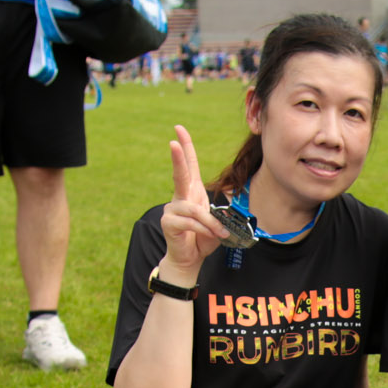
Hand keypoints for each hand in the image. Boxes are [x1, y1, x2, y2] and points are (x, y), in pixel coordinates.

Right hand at [159, 124, 229, 277]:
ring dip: (209, 223)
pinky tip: (208, 236)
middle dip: (178, 157)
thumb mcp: (215, 224)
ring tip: (219, 233)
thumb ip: (216, 218)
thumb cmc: (202, 238)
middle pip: (180, 174)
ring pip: (194, 209)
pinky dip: (203, 229)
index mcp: (192, 192)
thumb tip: (217, 221)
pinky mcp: (169, 222)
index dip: (185, 147)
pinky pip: (190, 222)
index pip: (189, 166)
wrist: (190, 258)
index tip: (179, 129)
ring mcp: (172, 209)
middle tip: (173, 142)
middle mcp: (180, 197)